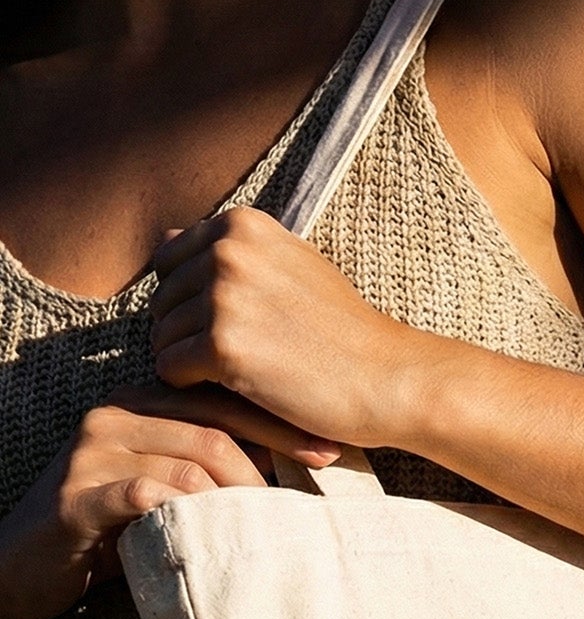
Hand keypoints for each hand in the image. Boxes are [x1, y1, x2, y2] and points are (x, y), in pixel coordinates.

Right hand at [0, 384, 339, 618]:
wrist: (20, 566)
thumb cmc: (106, 529)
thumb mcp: (162, 489)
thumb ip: (207, 468)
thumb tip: (286, 468)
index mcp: (138, 404)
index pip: (219, 397)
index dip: (277, 420)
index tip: (328, 445)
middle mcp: (113, 416)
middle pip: (212, 425)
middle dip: (273, 455)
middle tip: (317, 483)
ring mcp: (91, 454)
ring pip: (188, 461)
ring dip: (241, 495)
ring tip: (274, 521)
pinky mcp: (77, 497)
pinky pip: (147, 495)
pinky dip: (190, 513)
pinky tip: (220, 534)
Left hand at [150, 208, 418, 446]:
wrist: (386, 378)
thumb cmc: (343, 330)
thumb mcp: (291, 266)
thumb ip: (232, 252)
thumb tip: (165, 237)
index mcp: (241, 226)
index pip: (170, 262)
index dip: (193, 303)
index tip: (236, 328)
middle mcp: (228, 252)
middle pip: (163, 301)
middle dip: (188, 335)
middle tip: (241, 361)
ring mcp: (223, 298)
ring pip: (162, 337)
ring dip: (192, 366)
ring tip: (242, 377)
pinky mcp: (222, 347)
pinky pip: (170, 370)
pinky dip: (193, 389)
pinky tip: (235, 392)